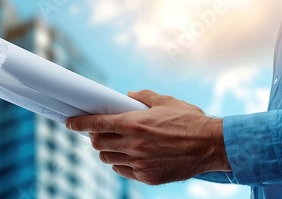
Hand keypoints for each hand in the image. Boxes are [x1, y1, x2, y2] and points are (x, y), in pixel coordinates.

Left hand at [66, 90, 230, 184]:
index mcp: (135, 123)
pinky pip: (122, 170)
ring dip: (106, 150)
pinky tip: (129, 156)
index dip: (79, 123)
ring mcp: (139, 163)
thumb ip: (143, 97)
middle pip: (98, 143)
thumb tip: (128, 94)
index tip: (70, 122)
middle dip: (94, 137)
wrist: (212, 146)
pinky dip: (120, 163)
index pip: (97, 124)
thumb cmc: (190, 121)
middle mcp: (133, 144)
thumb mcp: (166, 101)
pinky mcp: (147, 176)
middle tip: (98, 132)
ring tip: (115, 144)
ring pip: (108, 158)